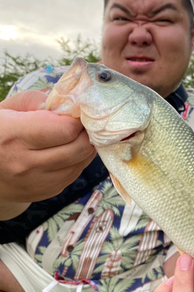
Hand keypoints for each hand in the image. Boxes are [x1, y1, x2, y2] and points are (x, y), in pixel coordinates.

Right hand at [0, 91, 95, 218]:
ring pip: (82, 161)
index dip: (76, 118)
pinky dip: (80, 159)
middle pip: (79, 147)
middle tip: (83, 122)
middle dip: (86, 131)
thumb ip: (36, 100)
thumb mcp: (8, 109)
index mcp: (12, 135)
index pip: (64, 129)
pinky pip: (76, 172)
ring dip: (86, 145)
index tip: (75, 111)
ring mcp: (38, 181)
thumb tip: (67, 104)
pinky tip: (71, 149)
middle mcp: (25, 162)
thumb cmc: (0, 133)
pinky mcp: (48, 191)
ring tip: (78, 134)